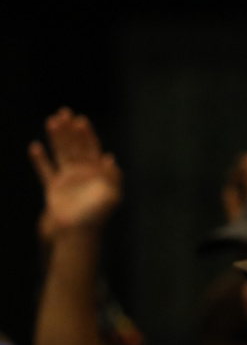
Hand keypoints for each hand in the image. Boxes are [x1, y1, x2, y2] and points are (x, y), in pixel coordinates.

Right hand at [29, 108, 122, 240]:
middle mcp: (83, 173)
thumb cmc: (97, 216)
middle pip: (75, 146)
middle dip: (70, 130)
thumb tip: (110, 158)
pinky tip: (35, 146)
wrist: (78, 232)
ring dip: (56, 138)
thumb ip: (113, 177)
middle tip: (64, 112)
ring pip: (61, 153)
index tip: (80, 120)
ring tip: (51, 121)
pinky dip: (40, 159)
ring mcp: (68, 179)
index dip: (87, 135)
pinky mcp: (54, 188)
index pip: (92, 149)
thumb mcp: (112, 196)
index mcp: (97, 173)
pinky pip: (45, 170)